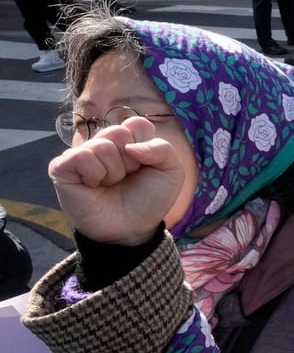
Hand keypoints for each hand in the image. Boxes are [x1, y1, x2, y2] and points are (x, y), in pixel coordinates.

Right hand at [47, 114, 184, 247]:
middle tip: (126, 178)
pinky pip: (81, 156)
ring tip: (110, 184)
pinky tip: (93, 186)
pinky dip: (95, 174)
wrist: (131, 228)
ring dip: (114, 172)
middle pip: (119, 132)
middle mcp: (102, 142)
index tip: (144, 167)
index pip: (137, 124)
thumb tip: (130, 146)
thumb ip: (162, 149)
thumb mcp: (171, 172)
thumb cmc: (149, 199)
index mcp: (127, 139)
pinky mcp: (62, 167)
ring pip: (101, 146)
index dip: (146, 147)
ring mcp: (81, 153)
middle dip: (130, 161)